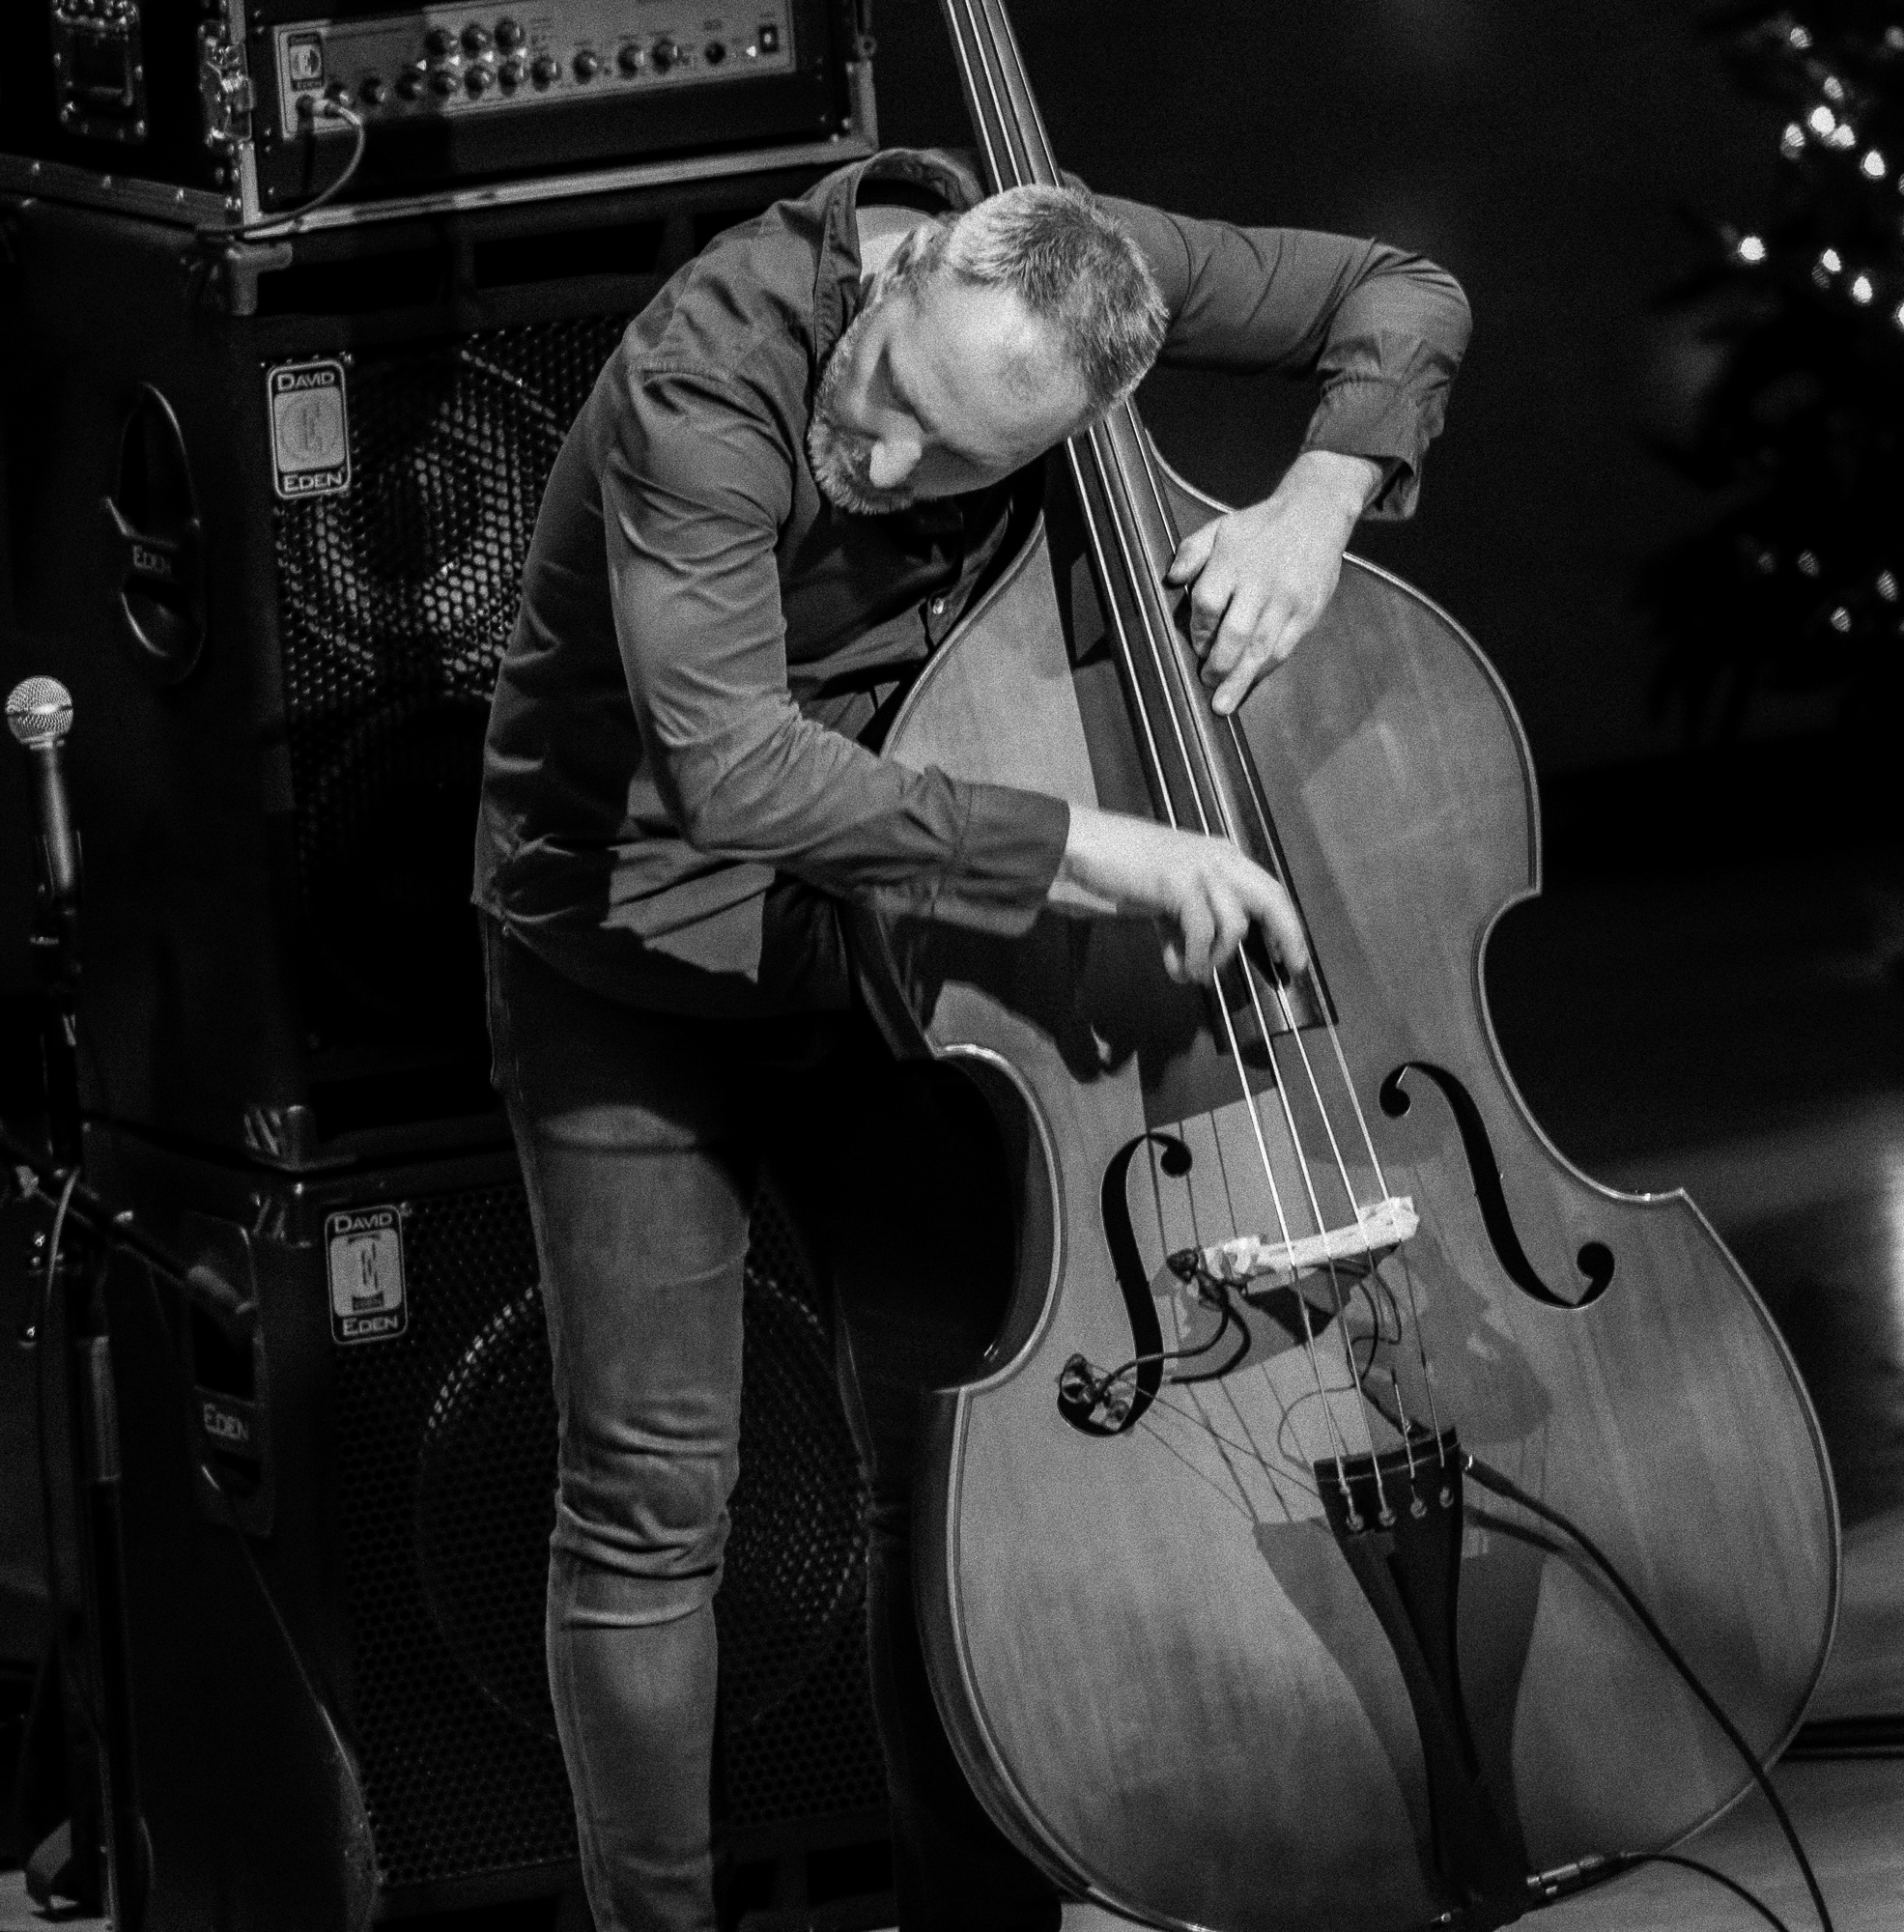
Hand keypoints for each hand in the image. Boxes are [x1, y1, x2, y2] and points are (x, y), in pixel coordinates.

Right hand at [1051, 804, 1307, 986]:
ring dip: (1216, 959)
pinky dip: (1194, 958)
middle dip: (1288, 936)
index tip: (1291, 957)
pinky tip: (1180, 968)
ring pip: (1233, 925)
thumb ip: (1186, 922)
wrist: (1087, 844)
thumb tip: (1197, 962)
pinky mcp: (1180, 883)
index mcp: (1222, 855)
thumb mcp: (1166, 894)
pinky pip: (1201, 933)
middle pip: (1272, 899)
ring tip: (1194, 974)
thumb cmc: (1123, 867)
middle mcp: (1221, 858)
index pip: (1269, 890)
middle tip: (1289, 968)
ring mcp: (1201, 868)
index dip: (1286, 925)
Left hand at [1163, 450, 1381, 716]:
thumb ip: (1191, 551)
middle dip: (1218, 664)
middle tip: (1206, 683)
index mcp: (1233, 561)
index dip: (1199, 631)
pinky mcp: (1308, 611)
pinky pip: (1285, 647)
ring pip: (1261, 648)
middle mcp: (1261, 582)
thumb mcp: (1221, 527)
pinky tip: (1252, 682)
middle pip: (1235, 633)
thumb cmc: (1261, 526)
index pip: (1208, 603)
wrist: (1316, 513)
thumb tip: (1170, 578)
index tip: (1196, 647)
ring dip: (1240, 679)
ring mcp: (1287, 599)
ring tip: (1223, 703)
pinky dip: (1266, 669)